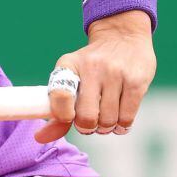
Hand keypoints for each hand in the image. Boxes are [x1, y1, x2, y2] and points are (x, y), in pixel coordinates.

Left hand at [35, 10, 155, 142]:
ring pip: (108, 120)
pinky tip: (119, 120)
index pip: (59, 96)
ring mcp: (115, 73)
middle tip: (90, 123)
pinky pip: (127, 117)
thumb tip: (40, 138)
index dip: (63, 116)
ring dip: (106, 128)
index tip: (69, 118)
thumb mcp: (71, 77)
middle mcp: (91, 67)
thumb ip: (58, 109)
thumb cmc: (90, 66)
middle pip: (86, 116)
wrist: (122, 37)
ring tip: (105, 120)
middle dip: (87, 128)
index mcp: (68, 65)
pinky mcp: (137, 81)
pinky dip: (122, 126)